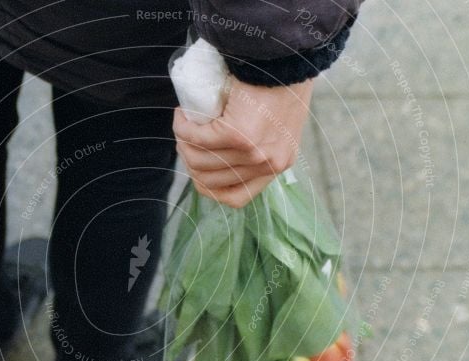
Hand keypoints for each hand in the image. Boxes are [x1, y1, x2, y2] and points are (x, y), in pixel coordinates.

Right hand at [173, 77, 313, 207]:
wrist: (286, 56)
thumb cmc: (280, 81)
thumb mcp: (276, 123)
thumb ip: (259, 142)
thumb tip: (224, 152)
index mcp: (277, 165)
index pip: (236, 197)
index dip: (209, 185)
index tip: (199, 166)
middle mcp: (267, 164)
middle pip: (211, 181)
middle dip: (190, 162)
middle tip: (186, 138)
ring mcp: (253, 152)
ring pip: (199, 161)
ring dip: (183, 143)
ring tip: (184, 124)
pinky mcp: (237, 135)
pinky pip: (196, 139)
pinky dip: (183, 128)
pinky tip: (182, 115)